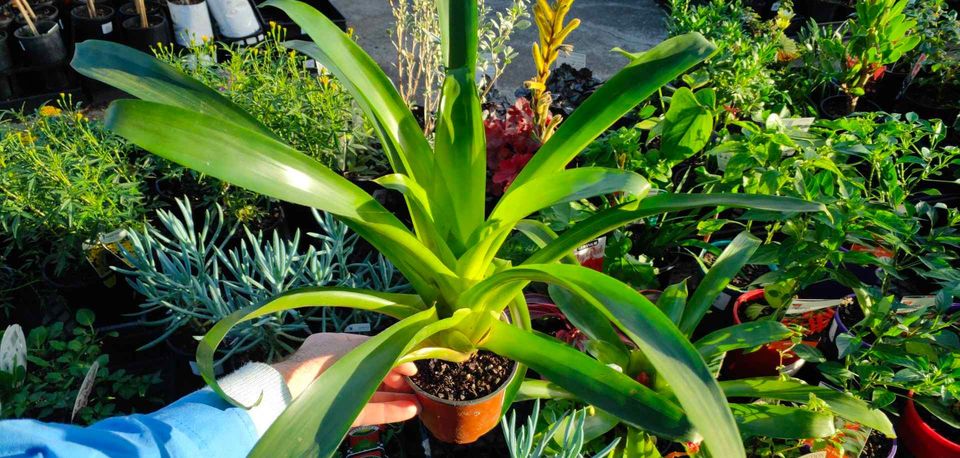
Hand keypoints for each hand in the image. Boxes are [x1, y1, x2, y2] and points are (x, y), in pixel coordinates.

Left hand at [271, 333, 419, 426]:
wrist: (282, 396)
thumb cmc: (313, 364)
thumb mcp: (348, 348)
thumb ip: (374, 350)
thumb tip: (399, 355)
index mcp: (331, 346)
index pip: (368, 348)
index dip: (391, 353)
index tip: (410, 360)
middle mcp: (333, 369)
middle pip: (371, 373)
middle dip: (395, 378)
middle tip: (415, 382)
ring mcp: (335, 394)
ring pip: (370, 394)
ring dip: (396, 398)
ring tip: (418, 401)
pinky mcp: (336, 415)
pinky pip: (366, 411)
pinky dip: (387, 412)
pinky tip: (408, 411)